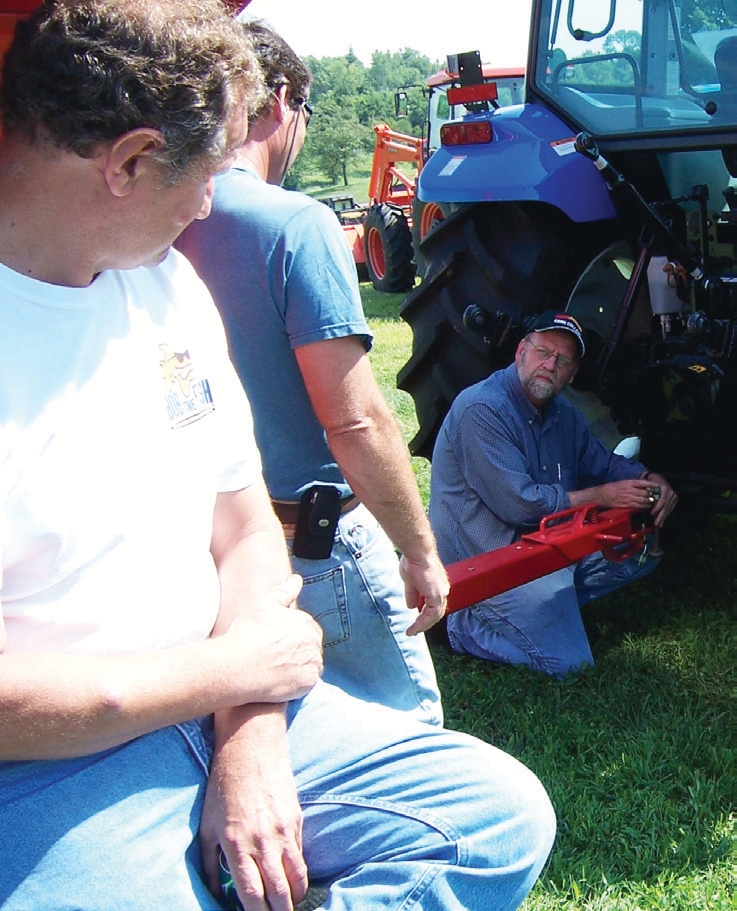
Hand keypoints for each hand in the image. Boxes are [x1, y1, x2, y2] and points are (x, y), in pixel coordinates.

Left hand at [200, 706, 307, 910]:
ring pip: (297, 878)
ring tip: (288, 907)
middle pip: (279, 893)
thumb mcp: (206, 825)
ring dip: (294, 899)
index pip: (252, 895)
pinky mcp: (296, 819)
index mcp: (236, 845)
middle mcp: (262, 841)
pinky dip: (298, 874)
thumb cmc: (223, 786)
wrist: (251, 748)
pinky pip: (300, 856)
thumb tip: (212, 893)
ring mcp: (283, 831)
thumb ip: (208, 863)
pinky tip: (292, 881)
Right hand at [220, 574, 323, 703]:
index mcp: (306, 622)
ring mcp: (313, 662)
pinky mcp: (308, 681)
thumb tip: (297, 579)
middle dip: (298, 650)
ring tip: (277, 668)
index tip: (277, 642)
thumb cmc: (247, 633)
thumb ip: (284, 591)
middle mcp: (314, 641)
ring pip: (311, 664)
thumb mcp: (264, 605)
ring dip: (300, 665)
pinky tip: (282, 679)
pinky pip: (309, 682)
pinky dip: (299, 681)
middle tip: (276, 656)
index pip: (307, 629)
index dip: (291, 635)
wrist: (237, 666)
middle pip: (311, 646)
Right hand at [399, 553, 448, 634]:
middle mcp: (442, 590)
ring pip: (435, 616)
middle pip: (435, 612)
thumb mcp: (410, 581)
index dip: (424, 614)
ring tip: (412, 631)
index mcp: (436, 585)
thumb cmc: (413, 561)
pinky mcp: (437, 596)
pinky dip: (423, 623)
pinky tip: (415, 627)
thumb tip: (410, 605)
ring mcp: (441, 593)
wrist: (417, 553)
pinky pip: (431, 615)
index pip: (433, 604)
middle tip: (414, 630)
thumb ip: (412, 594)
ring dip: (423, 625)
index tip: (415, 620)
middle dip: (424, 622)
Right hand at [598, 478, 676, 526]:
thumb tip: (643, 485)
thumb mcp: (623, 482)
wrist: (603, 495)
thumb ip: (633, 484)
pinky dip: (644, 506)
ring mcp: (629, 497)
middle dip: (652, 494)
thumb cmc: (612, 487)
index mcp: (629, 482)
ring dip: (649, 501)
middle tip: (656, 495)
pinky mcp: (627, 504)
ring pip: (643, 500)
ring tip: (652, 501)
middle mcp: (630, 490)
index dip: (651, 484)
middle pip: (645, 492)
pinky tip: (647, 506)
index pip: (643, 483)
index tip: (657, 485)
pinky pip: (638, 505)